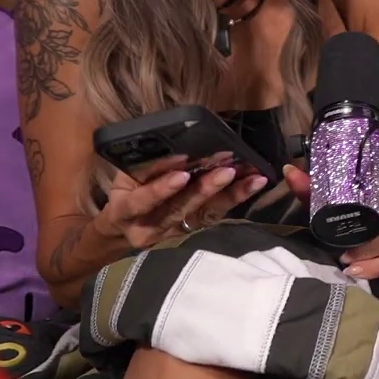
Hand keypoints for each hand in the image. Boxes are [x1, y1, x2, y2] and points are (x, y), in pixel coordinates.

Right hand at [96, 157, 270, 249]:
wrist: (125, 226)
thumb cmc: (129, 190)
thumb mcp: (127, 176)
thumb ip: (147, 165)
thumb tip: (178, 144)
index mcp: (125, 210)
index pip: (142, 199)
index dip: (161, 187)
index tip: (182, 169)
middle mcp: (147, 228)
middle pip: (177, 210)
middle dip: (203, 189)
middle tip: (226, 170)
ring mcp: (172, 234)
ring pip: (201, 215)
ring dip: (228, 194)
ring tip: (250, 177)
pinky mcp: (192, 233)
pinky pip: (215, 216)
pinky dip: (236, 198)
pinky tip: (254, 183)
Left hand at [282, 166, 378, 279]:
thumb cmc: (362, 211)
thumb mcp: (339, 199)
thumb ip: (316, 187)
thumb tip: (290, 172)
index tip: (357, 210)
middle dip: (372, 231)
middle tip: (344, 246)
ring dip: (372, 252)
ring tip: (347, 260)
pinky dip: (378, 266)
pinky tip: (358, 272)